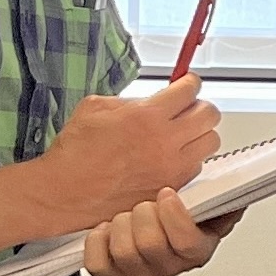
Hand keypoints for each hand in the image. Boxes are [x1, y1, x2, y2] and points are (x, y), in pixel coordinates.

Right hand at [42, 76, 218, 223]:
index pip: (190, 90)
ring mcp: (171, 168)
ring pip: (210, 143)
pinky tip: (171, 158)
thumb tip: (152, 100)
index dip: (189, 83)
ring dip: (199, 135)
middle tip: (188, 109)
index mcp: (147, 116)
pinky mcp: (170, 189)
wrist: (65, 192)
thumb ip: (132, 100)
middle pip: (210, 115)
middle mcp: (165, 142)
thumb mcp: (97, 106)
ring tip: (182, 135)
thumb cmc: (75, 153)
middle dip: (200, 107)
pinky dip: (189, 160)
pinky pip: (196, 168)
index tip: (186, 85)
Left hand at [83, 194, 243, 275]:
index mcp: (197, 249)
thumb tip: (231, 184)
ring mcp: (140, 275)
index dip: (174, 218)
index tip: (166, 194)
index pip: (188, 244)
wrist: (145, 216)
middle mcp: (169, 267)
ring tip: (127, 216)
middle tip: (145, 204)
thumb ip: (219, 193)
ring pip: (124, 253)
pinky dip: (98, 242)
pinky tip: (107, 230)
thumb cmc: (172, 207)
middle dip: (143, 214)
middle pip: (151, 245)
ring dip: (121, 225)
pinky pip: (98, 265)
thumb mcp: (203, 196)